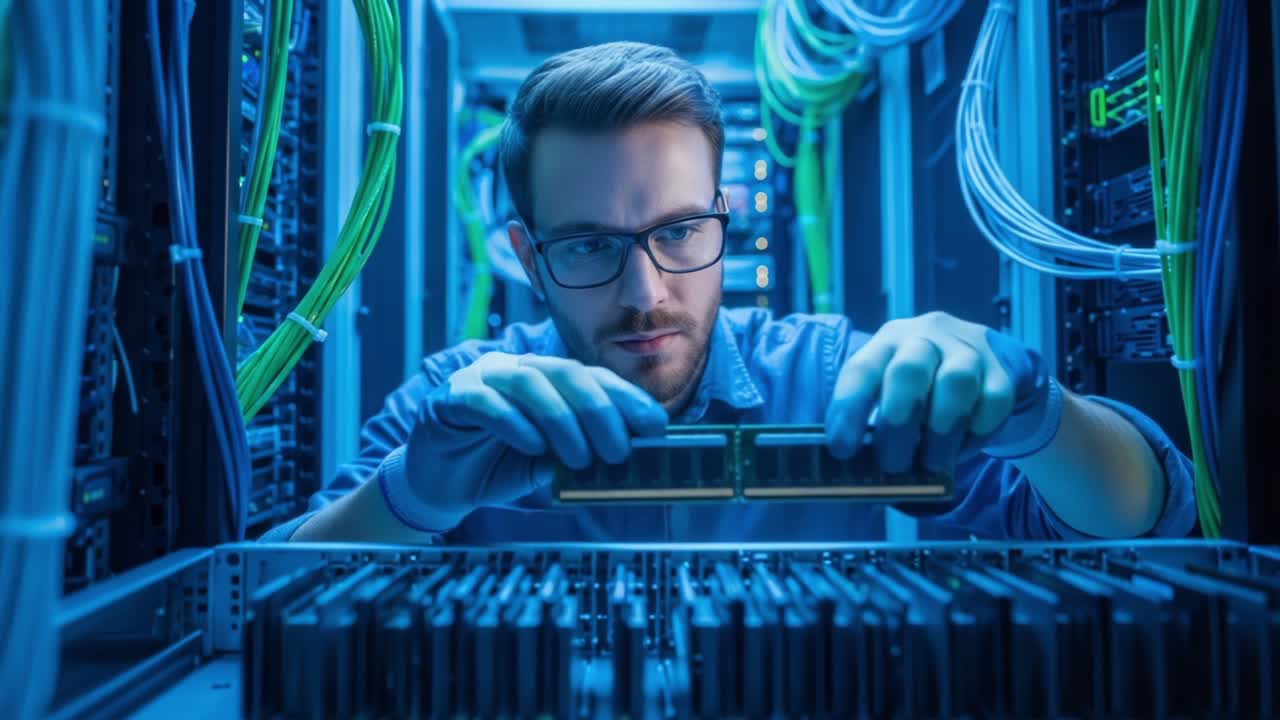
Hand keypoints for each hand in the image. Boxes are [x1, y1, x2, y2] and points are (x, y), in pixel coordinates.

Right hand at [389, 353, 668, 530]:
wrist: (438, 485)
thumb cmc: (498, 468)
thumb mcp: (549, 463)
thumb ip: (579, 454)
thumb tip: (628, 460)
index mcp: (546, 379)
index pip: (593, 378)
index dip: (627, 398)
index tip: (656, 427)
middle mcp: (515, 370)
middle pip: (565, 373)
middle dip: (600, 411)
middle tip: (619, 451)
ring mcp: (480, 379)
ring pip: (529, 383)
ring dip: (562, 421)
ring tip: (579, 459)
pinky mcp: (449, 399)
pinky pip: (485, 402)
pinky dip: (514, 424)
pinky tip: (533, 448)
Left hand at [823, 311, 1061, 472]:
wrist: (983, 363)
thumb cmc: (923, 388)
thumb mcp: (893, 391)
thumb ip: (875, 422)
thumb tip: (858, 469)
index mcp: (887, 342)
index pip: (861, 370)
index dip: (848, 410)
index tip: (841, 450)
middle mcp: (925, 336)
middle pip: (908, 371)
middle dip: (897, 424)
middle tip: (893, 465)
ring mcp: (967, 348)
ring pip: (956, 382)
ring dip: (941, 431)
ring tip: (932, 463)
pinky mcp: (1002, 369)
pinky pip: (994, 400)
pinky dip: (978, 430)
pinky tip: (964, 447)